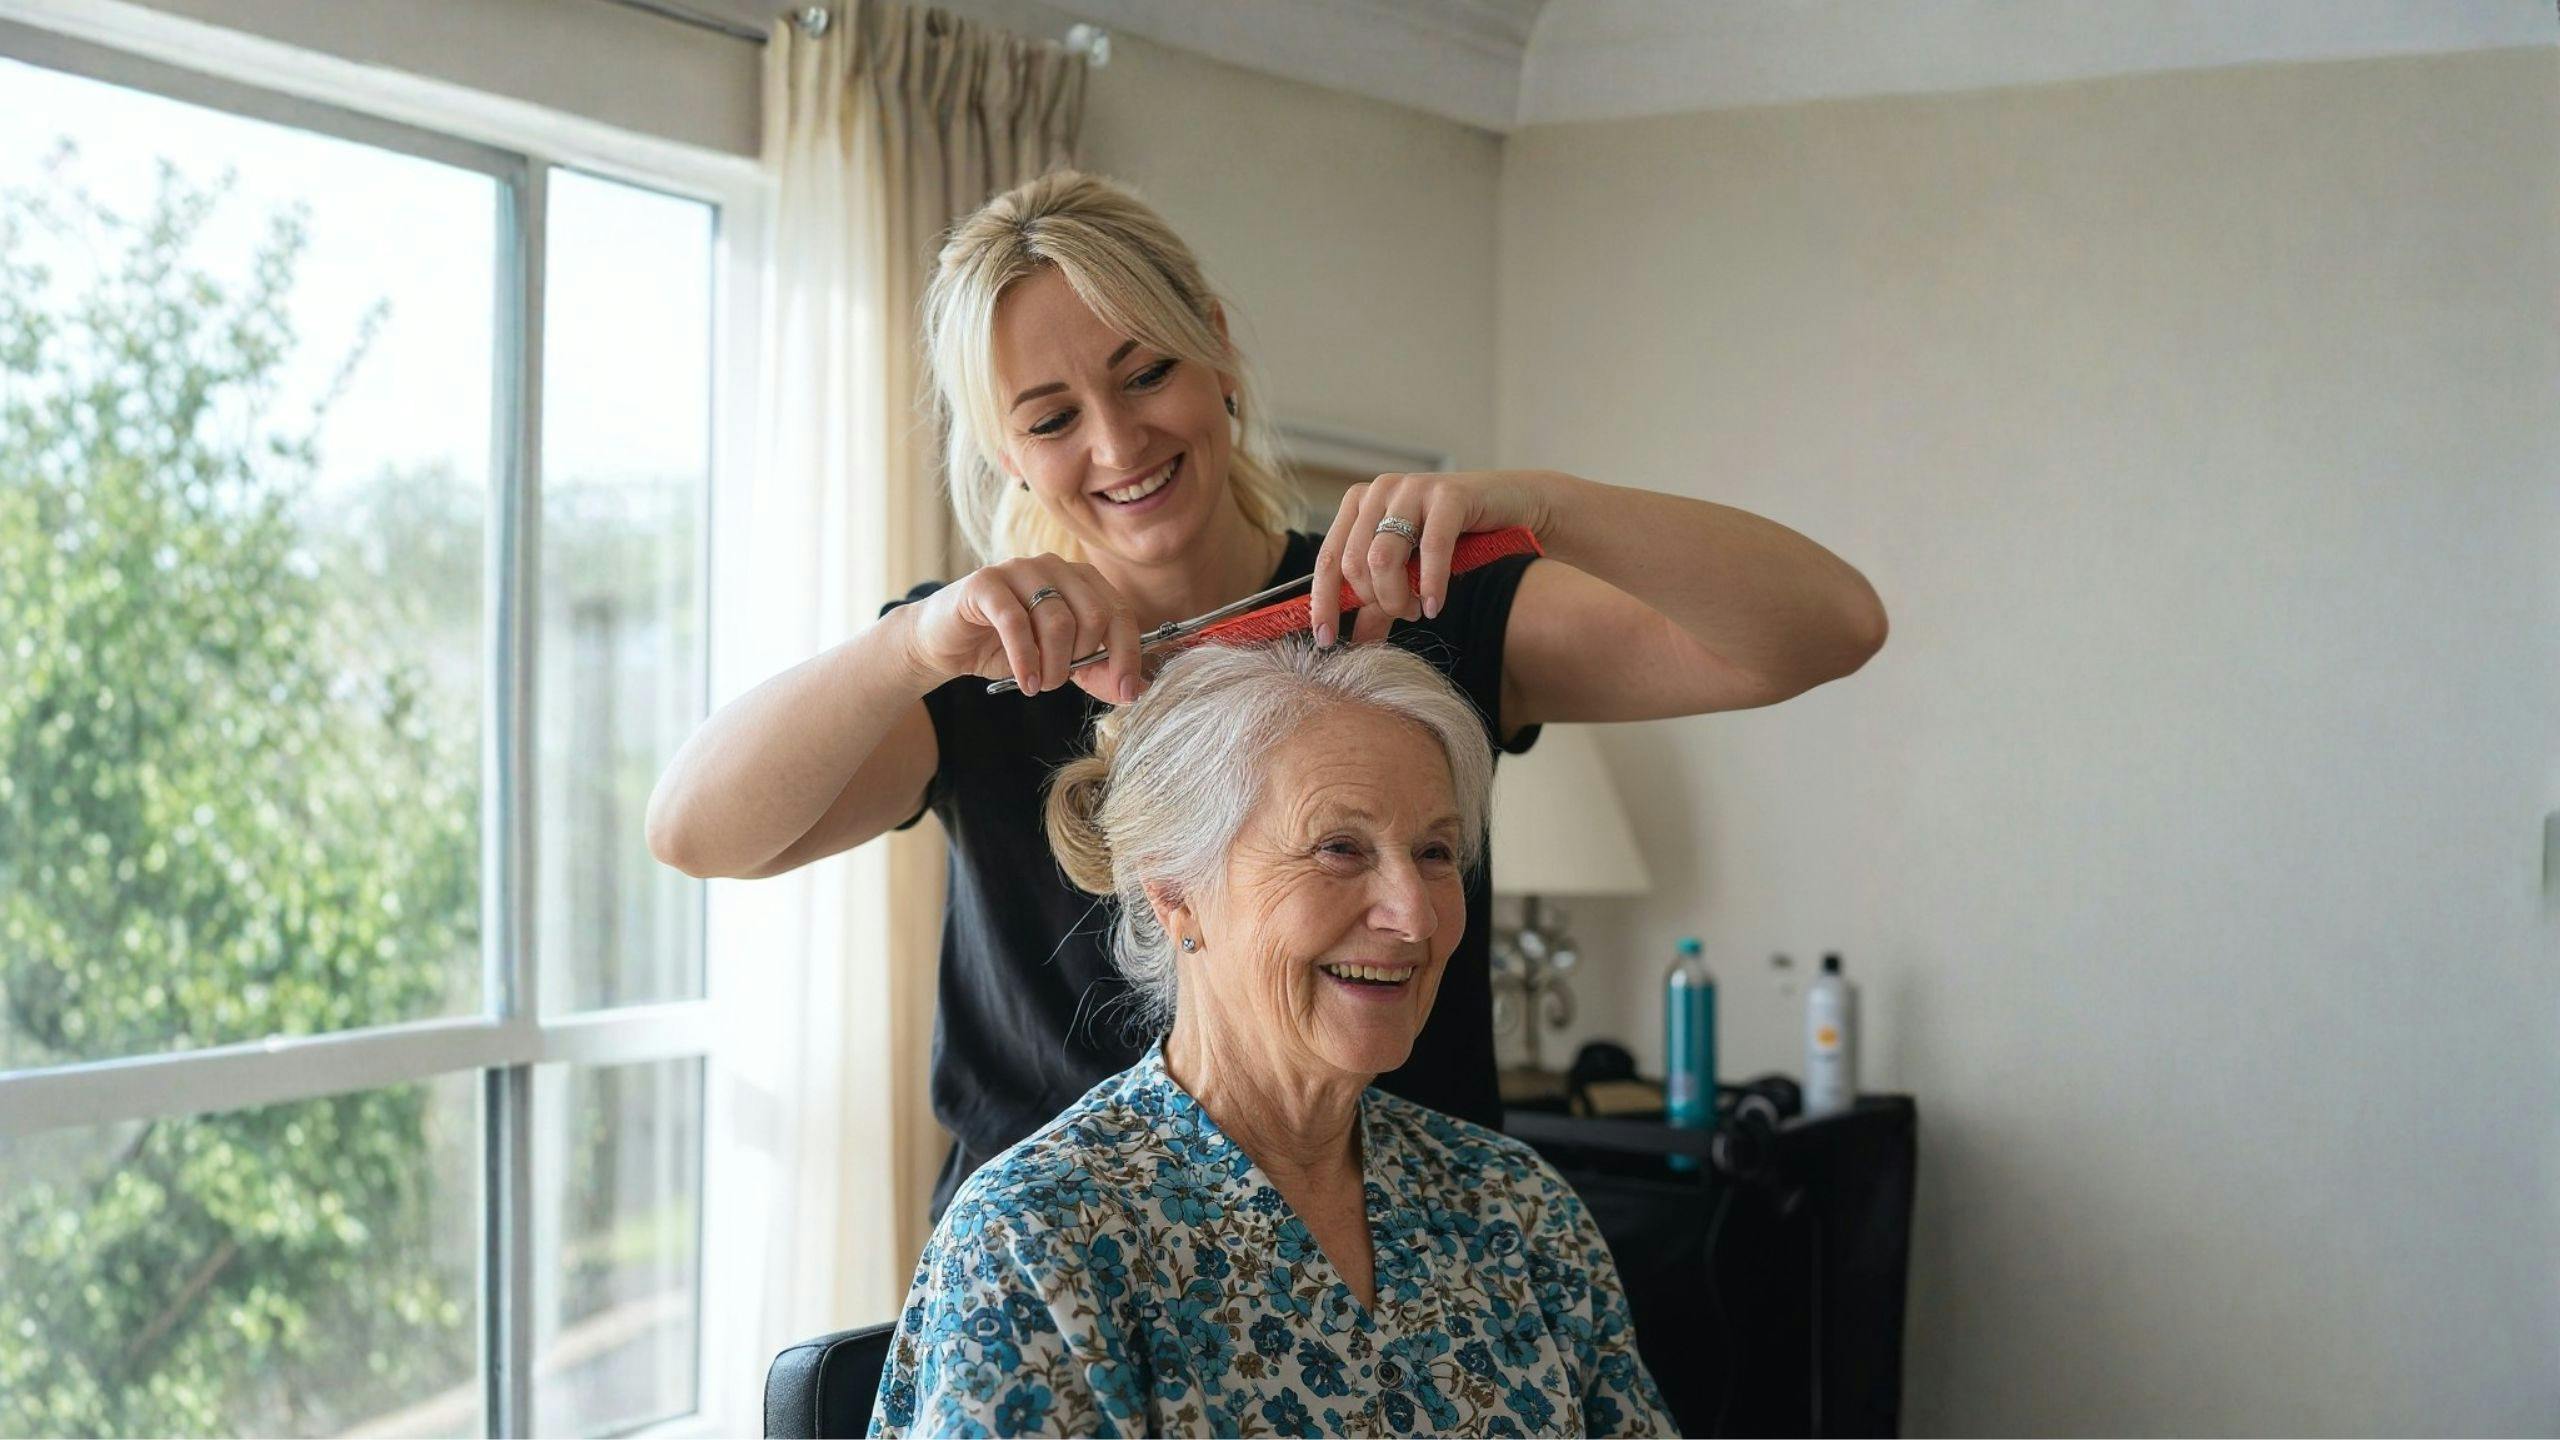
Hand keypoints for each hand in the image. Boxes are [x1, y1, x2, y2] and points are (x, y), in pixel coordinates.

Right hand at [902, 555, 1143, 701]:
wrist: (945, 642)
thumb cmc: (1006, 648)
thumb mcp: (1059, 662)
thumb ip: (1095, 671)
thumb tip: (1132, 690)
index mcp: (1080, 579)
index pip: (1120, 613)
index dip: (1128, 656)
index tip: (1126, 694)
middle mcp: (1054, 566)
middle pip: (1093, 616)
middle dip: (1083, 661)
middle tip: (1062, 682)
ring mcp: (1019, 569)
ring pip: (1057, 621)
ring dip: (1053, 667)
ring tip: (1040, 684)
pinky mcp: (985, 583)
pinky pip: (1016, 623)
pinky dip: (1026, 660)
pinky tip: (1027, 681)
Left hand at [1310, 470, 1563, 645]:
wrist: (1519, 510)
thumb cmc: (1461, 542)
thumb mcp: (1411, 574)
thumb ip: (1379, 603)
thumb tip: (1354, 640)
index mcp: (1360, 505)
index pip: (1328, 559)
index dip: (1323, 602)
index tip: (1325, 639)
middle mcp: (1380, 491)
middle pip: (1354, 563)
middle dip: (1375, 601)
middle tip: (1402, 615)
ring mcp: (1413, 488)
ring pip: (1382, 557)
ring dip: (1397, 596)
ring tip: (1417, 611)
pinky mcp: (1449, 494)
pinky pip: (1430, 548)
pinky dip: (1430, 584)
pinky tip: (1434, 605)